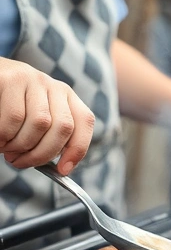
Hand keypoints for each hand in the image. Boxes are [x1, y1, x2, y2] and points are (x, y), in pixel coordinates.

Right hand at [0, 58, 94, 173]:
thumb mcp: (32, 120)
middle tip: (19, 162)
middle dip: (41, 154)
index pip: (84, 121)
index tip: (63, 170)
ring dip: (19, 146)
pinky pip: (14, 118)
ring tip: (5, 148)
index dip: (77, 148)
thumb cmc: (7, 109)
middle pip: (63, 127)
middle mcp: (53, 85)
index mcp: (65, 97)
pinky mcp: (11, 79)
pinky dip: (4, 136)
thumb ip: (48, 138)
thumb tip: (63, 168)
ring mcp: (34, 79)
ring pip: (39, 123)